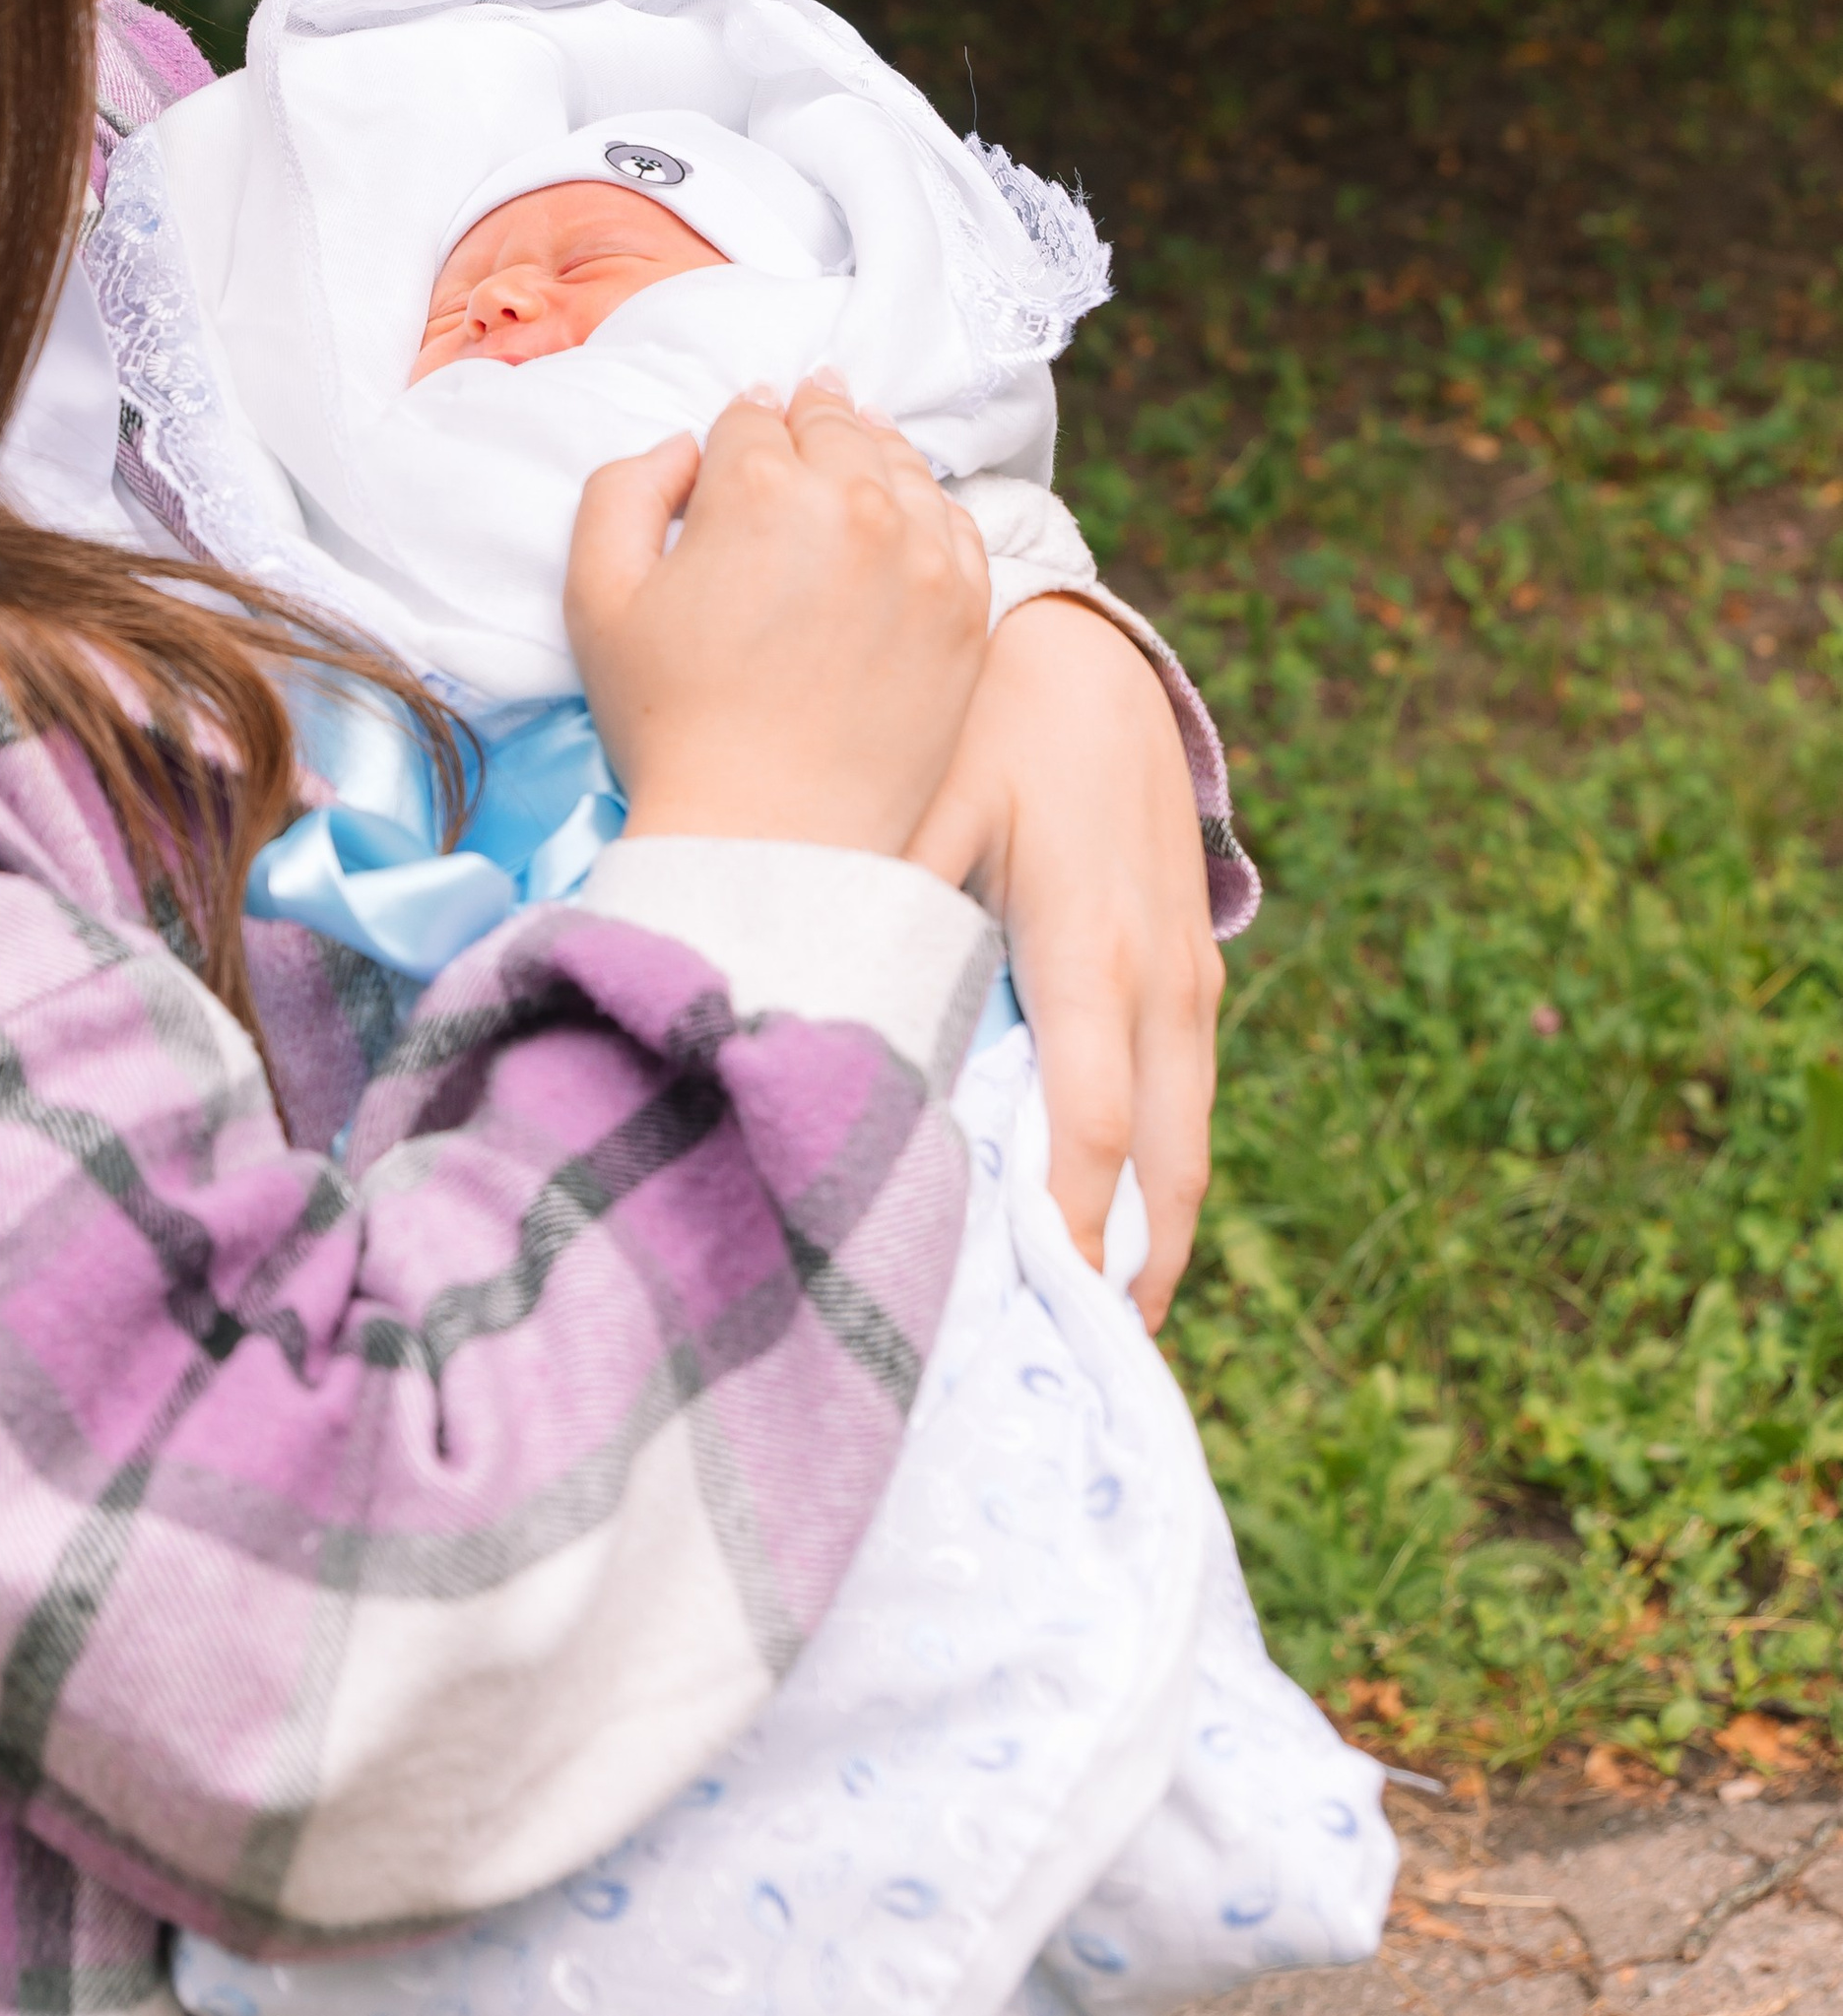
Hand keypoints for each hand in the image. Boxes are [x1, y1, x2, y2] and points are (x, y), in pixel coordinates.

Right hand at [567, 377, 991, 856]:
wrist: (771, 838)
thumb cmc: (670, 724)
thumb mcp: (595, 595)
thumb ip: (622, 488)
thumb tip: (688, 447)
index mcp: (756, 487)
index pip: (751, 417)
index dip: (738, 428)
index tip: (740, 440)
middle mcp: (852, 503)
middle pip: (834, 424)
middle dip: (811, 417)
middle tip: (810, 404)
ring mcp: (922, 554)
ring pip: (901, 463)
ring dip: (873, 448)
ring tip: (858, 443)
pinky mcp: (966, 608)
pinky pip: (954, 524)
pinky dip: (926, 506)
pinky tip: (906, 513)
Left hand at [907, 595, 1219, 1328]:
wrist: (1084, 645)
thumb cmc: (990, 719)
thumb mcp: (931, 804)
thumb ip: (893, 912)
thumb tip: (824, 1018)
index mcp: (1093, 951)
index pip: (1089, 1130)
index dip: (1065, 1231)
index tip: (1032, 1315)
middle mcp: (1162, 978)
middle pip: (1166, 1168)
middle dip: (1129, 1273)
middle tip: (1076, 1370)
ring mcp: (1191, 975)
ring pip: (1189, 1142)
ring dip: (1151, 1236)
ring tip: (1095, 1330)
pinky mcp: (1192, 965)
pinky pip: (1188, 1094)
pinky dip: (1160, 1173)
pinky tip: (1113, 1225)